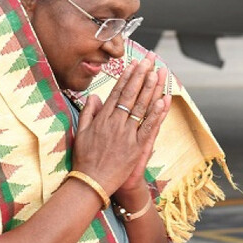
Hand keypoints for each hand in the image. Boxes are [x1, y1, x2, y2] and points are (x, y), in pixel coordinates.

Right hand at [71, 53, 171, 195]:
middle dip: (142, 75)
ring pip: (141, 107)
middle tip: (150, 60)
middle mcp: (115, 123)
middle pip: (131, 95)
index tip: (135, 63)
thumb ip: (88, 113)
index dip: (128, 76)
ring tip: (158, 72)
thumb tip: (94, 96)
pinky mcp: (136, 147)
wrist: (91, 183)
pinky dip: (156, 114)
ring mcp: (127, 134)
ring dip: (151, 88)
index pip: (118, 92)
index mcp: (102, 119)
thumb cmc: (85, 159)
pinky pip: (148, 127)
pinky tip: (163, 100)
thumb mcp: (80, 133)